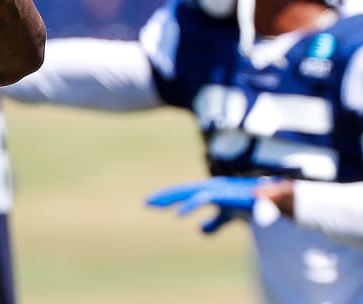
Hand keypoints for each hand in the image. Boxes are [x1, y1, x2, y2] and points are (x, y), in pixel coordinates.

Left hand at [145, 176, 268, 233]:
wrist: (271, 201)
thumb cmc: (250, 205)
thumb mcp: (228, 216)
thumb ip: (214, 223)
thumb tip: (200, 231)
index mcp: (209, 191)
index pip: (183, 192)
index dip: (167, 197)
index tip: (151, 203)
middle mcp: (210, 187)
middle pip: (180, 190)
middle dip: (163, 196)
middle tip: (146, 203)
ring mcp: (217, 189)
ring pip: (188, 192)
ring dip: (170, 198)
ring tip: (155, 205)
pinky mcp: (224, 194)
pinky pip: (203, 199)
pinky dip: (190, 205)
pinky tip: (179, 215)